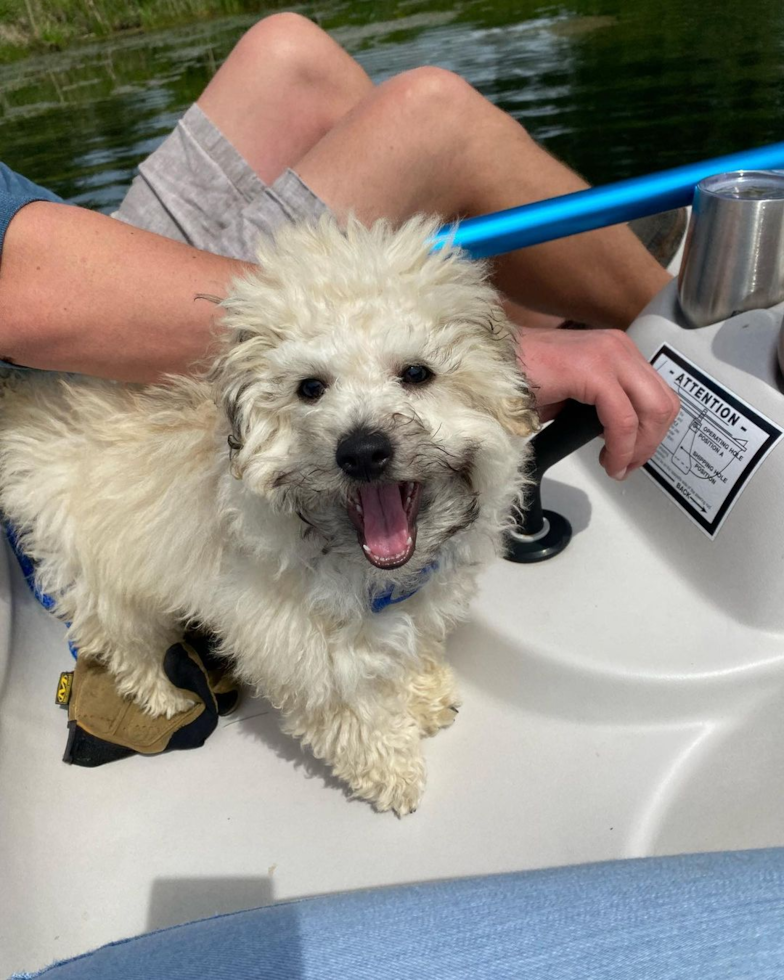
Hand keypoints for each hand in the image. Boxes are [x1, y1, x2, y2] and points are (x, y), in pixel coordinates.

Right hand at [517, 327, 679, 478]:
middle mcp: (619, 348)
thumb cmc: (522, 380)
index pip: (658, 394)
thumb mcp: (575, 394)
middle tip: (628, 466)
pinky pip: (624, 420)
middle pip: (664, 403)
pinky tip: (607, 460)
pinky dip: (621, 448)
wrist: (491, 366)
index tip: (632, 456)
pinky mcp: (595, 370)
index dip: (652, 432)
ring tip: (617, 466)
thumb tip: (618, 437)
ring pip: (652, 411)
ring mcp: (610, 356)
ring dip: (638, 448)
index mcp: (617, 351)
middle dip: (650, 443)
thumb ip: (604, 406)